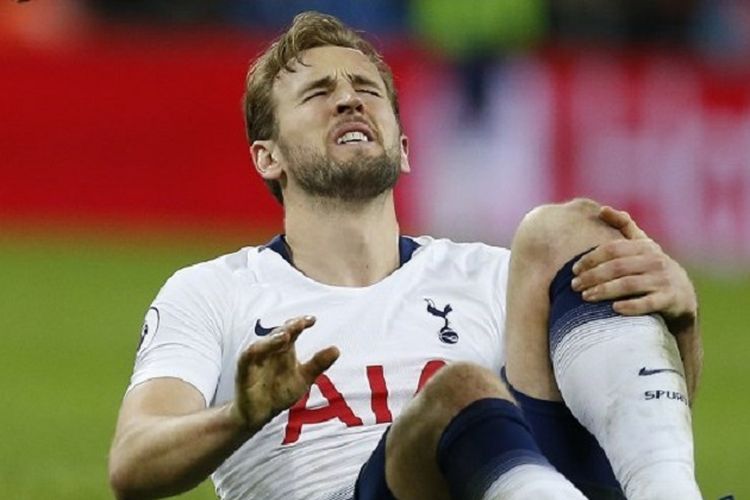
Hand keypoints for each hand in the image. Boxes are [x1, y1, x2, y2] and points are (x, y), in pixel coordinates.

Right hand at [231, 315, 338, 430]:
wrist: (259, 414)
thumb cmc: (279, 392)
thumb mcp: (303, 378)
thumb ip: (318, 364)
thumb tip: (337, 349)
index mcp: (284, 350)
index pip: (292, 331)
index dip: (301, 323)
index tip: (313, 320)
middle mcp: (270, 351)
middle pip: (278, 334)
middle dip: (289, 327)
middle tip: (300, 323)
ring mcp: (256, 360)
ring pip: (262, 344)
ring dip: (272, 338)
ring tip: (285, 335)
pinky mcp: (244, 371)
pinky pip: (247, 358)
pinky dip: (256, 351)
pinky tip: (264, 348)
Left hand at [571, 206, 696, 326]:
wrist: (683, 295)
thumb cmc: (652, 267)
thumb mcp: (642, 245)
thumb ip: (624, 226)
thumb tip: (602, 209)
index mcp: (645, 247)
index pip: (613, 249)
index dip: (591, 258)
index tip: (574, 269)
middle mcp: (655, 261)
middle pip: (618, 267)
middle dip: (593, 276)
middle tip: (575, 285)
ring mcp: (663, 280)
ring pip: (629, 284)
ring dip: (605, 290)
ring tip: (586, 296)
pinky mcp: (670, 300)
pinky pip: (649, 303)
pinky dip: (631, 306)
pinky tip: (614, 309)